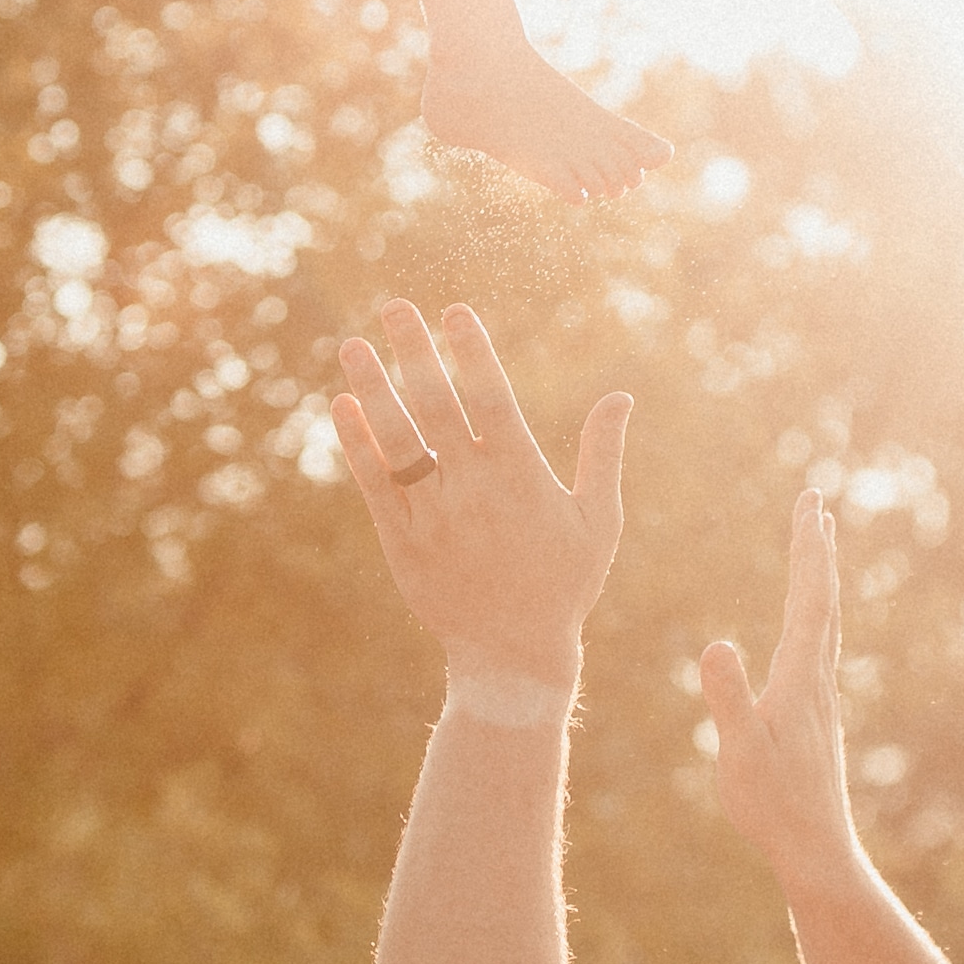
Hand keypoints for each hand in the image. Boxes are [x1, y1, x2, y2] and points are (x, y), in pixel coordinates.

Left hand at [333, 299, 628, 687]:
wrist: (512, 657)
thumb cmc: (563, 584)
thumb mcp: (599, 521)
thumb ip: (603, 454)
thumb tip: (621, 394)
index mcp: (522, 479)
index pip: (492, 399)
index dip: (472, 352)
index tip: (454, 311)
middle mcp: (473, 491)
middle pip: (437, 407)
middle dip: (414, 352)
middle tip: (395, 307)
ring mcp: (432, 516)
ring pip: (396, 440)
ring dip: (373, 389)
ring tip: (353, 346)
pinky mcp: (401, 542)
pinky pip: (373, 483)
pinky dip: (357, 444)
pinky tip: (342, 405)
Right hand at [698, 484, 872, 907]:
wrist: (815, 850)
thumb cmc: (773, 805)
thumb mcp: (740, 751)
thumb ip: (729, 699)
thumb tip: (715, 645)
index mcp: (799, 677)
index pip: (809, 598)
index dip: (809, 548)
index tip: (811, 502)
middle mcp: (817, 679)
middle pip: (823, 599)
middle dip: (817, 548)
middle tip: (816, 502)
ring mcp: (820, 697)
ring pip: (825, 622)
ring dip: (820, 578)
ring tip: (818, 548)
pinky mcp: (814, 715)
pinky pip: (818, 646)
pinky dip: (815, 614)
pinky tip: (808, 624)